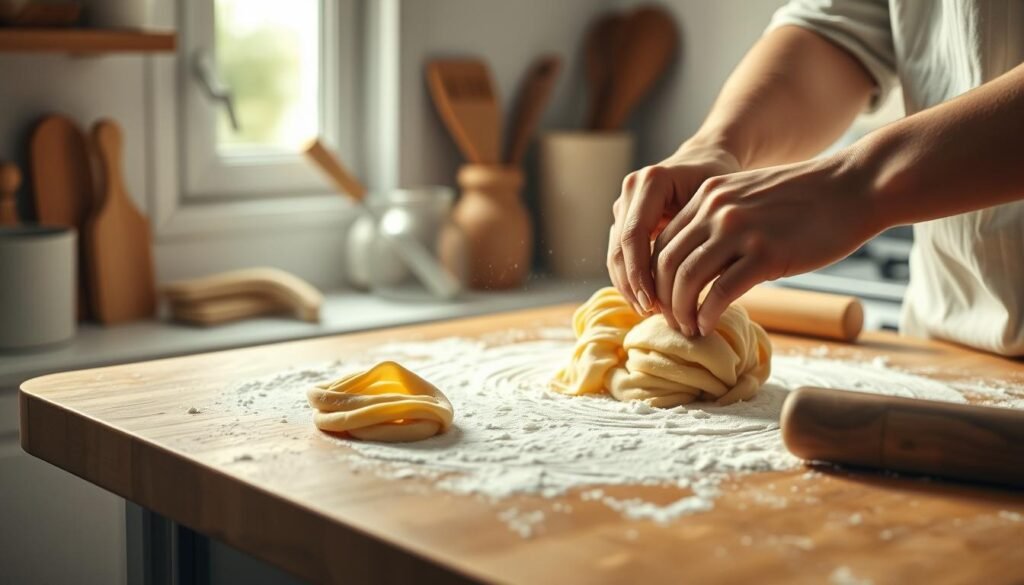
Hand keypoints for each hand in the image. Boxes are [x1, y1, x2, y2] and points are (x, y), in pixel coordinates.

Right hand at [607, 141, 741, 316]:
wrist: (707, 159)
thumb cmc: (721, 179)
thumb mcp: (718, 202)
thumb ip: (705, 232)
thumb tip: (702, 277)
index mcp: (650, 182)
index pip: (633, 235)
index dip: (639, 274)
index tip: (654, 303)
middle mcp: (630, 190)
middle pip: (620, 248)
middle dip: (633, 285)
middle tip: (653, 314)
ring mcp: (624, 205)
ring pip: (615, 255)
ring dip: (629, 286)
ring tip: (651, 312)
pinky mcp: (624, 219)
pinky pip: (621, 255)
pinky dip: (631, 280)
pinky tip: (648, 301)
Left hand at [651, 154, 879, 335]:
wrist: (857, 185)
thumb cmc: (809, 199)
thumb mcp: (750, 197)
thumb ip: (721, 221)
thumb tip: (701, 262)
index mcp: (708, 195)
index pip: (662, 242)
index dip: (655, 278)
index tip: (662, 300)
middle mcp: (716, 210)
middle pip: (666, 263)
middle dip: (662, 299)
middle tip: (670, 321)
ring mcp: (740, 231)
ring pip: (687, 279)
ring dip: (681, 311)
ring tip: (688, 328)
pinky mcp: (766, 254)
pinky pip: (720, 292)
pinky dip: (707, 314)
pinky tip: (708, 325)